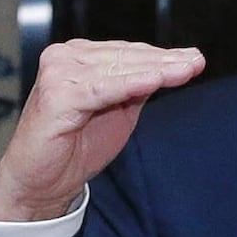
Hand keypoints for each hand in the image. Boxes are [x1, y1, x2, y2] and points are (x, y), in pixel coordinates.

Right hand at [0, 40, 208, 222]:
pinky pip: (103, 89)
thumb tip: (171, 66)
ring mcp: (58, 74)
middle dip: (165, 61)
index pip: (126, 52)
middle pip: (125, 57)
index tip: (193, 59)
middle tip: (196, 62)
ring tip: (187, 69)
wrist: (40, 184)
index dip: (162, 56)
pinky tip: (156, 81)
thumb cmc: (72, 148)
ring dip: (156, 70)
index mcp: (76, 58)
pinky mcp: (57, 96)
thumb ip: (137, 87)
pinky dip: (131, 85)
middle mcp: (64, 58)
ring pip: (118, 69)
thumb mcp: (116, 110)